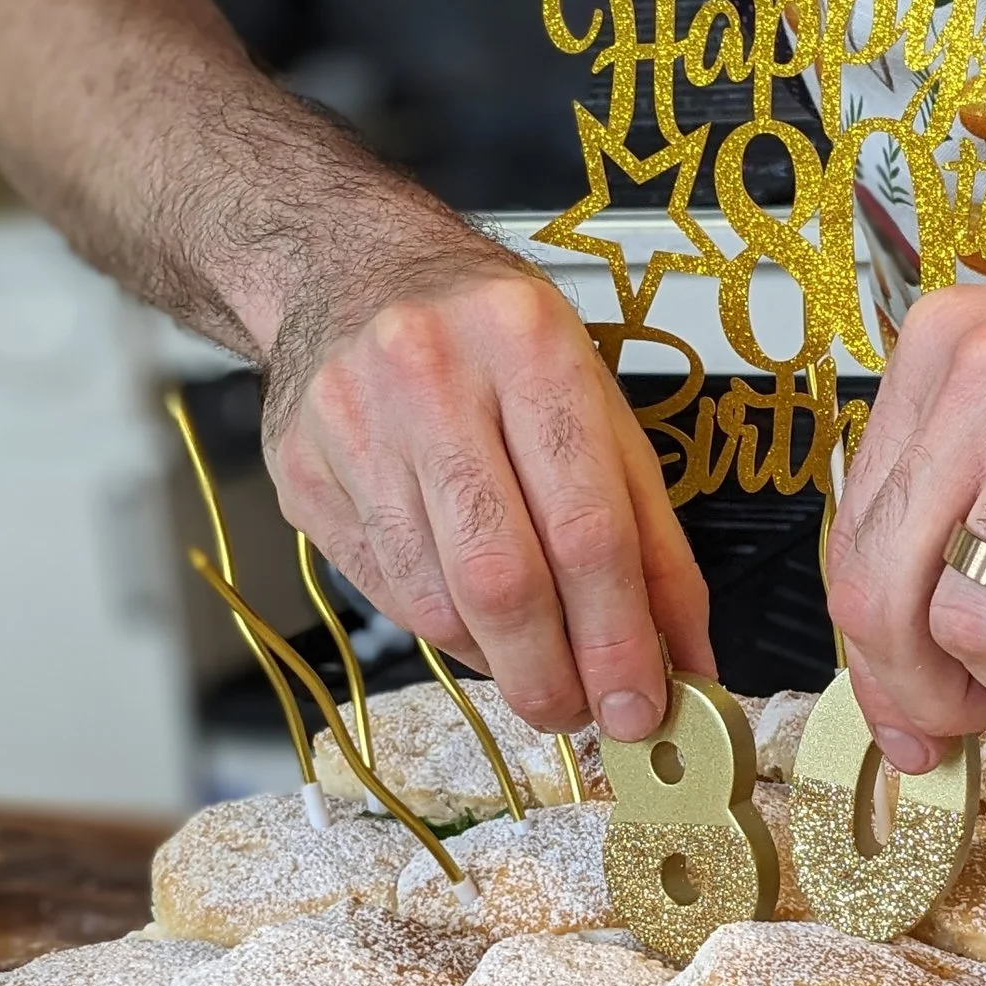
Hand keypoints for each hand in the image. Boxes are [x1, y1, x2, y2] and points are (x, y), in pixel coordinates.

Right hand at [261, 236, 710, 742]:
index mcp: (530, 345)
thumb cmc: (490, 338)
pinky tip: (477, 626)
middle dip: (557, 674)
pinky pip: (388, 592)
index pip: (588, 527)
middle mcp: (433, 378)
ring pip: (439, 601)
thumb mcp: (593, 399)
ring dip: (502, 663)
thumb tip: (682, 652)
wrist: (347, 269)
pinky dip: (447, 631)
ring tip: (540, 673)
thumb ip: (646, 528)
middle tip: (590, 716)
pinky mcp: (303, 474)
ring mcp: (353, 427)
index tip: (647, 703)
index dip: (621, 638)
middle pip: (505, 578)